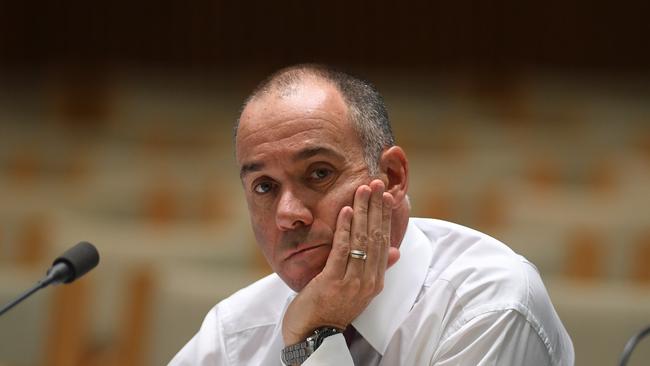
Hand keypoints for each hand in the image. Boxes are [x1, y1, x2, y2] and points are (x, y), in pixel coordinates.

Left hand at [281, 179, 399, 344]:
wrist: (312, 335)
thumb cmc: (331, 310)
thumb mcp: (357, 290)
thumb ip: (375, 269)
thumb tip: (395, 251)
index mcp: (375, 281)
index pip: (383, 241)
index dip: (385, 217)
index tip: (387, 195)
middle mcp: (368, 281)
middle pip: (376, 236)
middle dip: (376, 208)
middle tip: (377, 183)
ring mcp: (352, 282)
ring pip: (361, 239)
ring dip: (363, 211)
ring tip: (364, 189)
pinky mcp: (334, 281)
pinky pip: (343, 249)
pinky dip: (346, 228)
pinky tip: (347, 210)